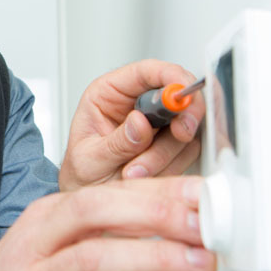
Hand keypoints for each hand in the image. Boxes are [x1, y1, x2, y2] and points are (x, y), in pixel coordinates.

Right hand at [0, 177, 216, 270]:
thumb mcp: (62, 247)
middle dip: (154, 213)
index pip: (105, 191)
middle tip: (205, 223)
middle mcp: (37, 243)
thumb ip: (115, 239)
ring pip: (92, 259)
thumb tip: (180, 237)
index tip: (202, 194)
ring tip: (197, 260)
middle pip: (94, 212)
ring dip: (150, 257)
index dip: (157, 190)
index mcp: (48, 218)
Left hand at [59, 60, 205, 191]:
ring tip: (135, 171)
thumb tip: (141, 122)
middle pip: (177, 94)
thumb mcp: (90, 159)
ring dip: (168, 153)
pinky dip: (174, 166)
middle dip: (184, 115)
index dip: (171, 76)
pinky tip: (148, 175)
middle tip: (180, 134)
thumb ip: (116, 143)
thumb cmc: (82, 174)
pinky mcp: (172, 145)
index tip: (183, 95)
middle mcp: (137, 104)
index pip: (147, 71)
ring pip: (185, 127)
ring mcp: (158, 125)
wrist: (89, 199)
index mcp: (110, 93)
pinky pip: (188, 151)